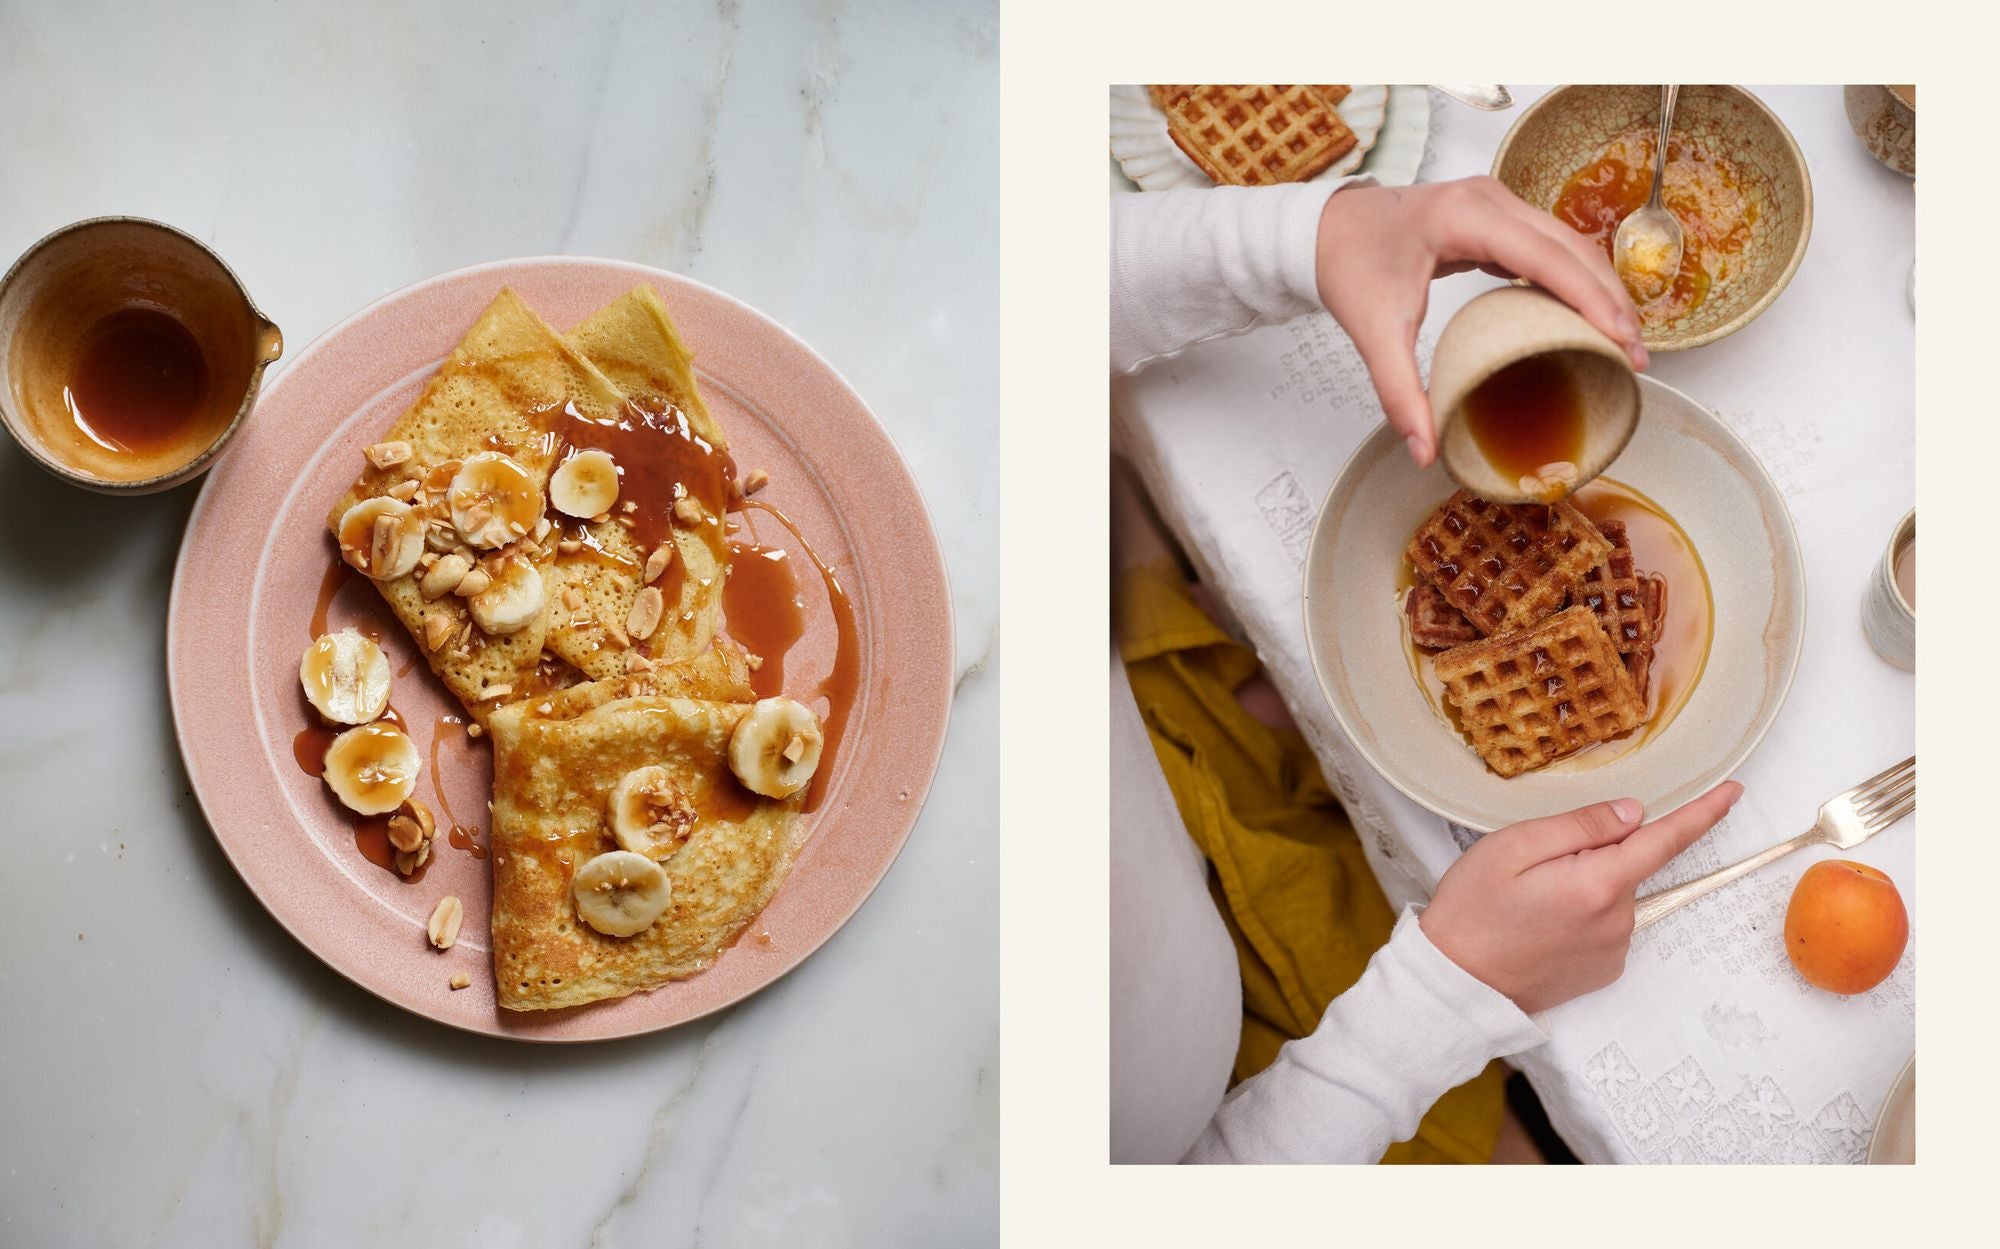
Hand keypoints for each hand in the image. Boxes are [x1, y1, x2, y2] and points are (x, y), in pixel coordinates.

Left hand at [1313, 177, 1649, 467]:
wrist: (1327, 228)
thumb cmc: (1349, 267)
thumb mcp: (1372, 332)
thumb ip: (1398, 391)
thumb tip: (1424, 451)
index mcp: (1463, 217)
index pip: (1546, 256)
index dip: (1591, 298)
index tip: (1623, 340)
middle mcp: (1490, 199)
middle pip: (1571, 247)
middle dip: (1610, 299)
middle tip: (1636, 356)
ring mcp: (1497, 202)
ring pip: (1569, 242)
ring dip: (1601, 288)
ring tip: (1625, 342)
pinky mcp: (1498, 216)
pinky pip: (1551, 245)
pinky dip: (1577, 278)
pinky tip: (1591, 317)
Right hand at [1419, 782, 1741, 1012]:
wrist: (1456, 984)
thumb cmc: (1473, 911)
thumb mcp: (1513, 846)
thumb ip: (1579, 825)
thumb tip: (1633, 813)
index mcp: (1598, 883)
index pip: (1665, 840)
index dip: (1701, 813)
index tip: (1732, 791)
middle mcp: (1618, 921)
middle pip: (1624, 865)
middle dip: (1590, 853)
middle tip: (1529, 868)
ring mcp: (1614, 950)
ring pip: (1612, 894)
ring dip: (1583, 885)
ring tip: (1526, 901)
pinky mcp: (1603, 971)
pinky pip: (1604, 924)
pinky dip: (1580, 914)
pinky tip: (1539, 925)